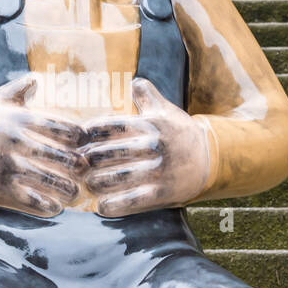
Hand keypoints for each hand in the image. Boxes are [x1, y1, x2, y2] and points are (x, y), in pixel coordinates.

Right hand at [0, 73, 85, 216]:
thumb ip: (20, 88)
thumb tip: (36, 79)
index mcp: (22, 119)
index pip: (63, 128)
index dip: (79, 138)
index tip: (85, 144)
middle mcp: (17, 141)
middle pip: (62, 157)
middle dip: (77, 167)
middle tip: (84, 171)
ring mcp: (8, 166)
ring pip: (49, 181)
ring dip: (66, 189)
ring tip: (73, 191)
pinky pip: (30, 200)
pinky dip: (46, 205)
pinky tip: (54, 206)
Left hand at [82, 77, 212, 216]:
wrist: (210, 159)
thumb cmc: (181, 133)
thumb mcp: (166, 111)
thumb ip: (148, 95)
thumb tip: (135, 80)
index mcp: (148, 125)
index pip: (110, 126)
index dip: (89, 134)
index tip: (77, 140)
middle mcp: (152, 146)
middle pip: (107, 153)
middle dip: (88, 161)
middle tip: (77, 166)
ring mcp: (157, 170)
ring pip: (116, 178)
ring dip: (96, 183)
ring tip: (89, 184)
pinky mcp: (162, 192)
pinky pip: (133, 200)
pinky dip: (114, 205)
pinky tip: (102, 206)